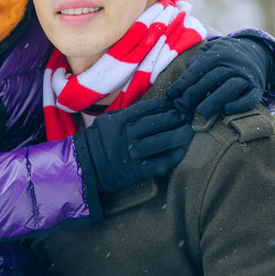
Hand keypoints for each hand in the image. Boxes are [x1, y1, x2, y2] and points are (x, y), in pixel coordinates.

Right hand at [77, 97, 193, 195]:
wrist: (85, 166)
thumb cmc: (98, 141)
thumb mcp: (107, 121)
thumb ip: (126, 114)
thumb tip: (150, 107)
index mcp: (119, 121)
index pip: (147, 108)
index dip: (164, 105)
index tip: (174, 104)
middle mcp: (127, 136)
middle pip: (157, 124)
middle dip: (175, 118)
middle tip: (186, 116)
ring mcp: (132, 154)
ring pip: (161, 142)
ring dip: (178, 136)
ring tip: (188, 131)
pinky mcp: (136, 171)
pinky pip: (159, 163)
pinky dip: (172, 157)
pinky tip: (181, 151)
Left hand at [166, 35, 274, 117]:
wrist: (257, 53)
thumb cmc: (224, 56)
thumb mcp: (210, 50)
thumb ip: (196, 60)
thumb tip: (183, 78)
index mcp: (218, 53)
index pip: (198, 68)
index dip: (183, 82)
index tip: (171, 95)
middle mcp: (233, 64)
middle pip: (212, 78)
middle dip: (194, 93)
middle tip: (181, 107)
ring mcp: (247, 76)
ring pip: (230, 87)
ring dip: (215, 100)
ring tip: (200, 112)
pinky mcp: (257, 88)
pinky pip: (250, 98)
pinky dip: (239, 105)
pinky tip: (226, 111)